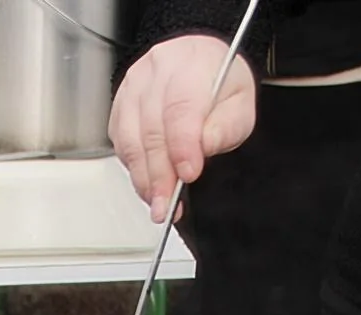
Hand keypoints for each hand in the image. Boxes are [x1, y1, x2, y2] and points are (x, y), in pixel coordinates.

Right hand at [109, 34, 257, 222]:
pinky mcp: (120, 105)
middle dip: (159, 174)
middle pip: (152, 129)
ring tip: (158, 203)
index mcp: (192, 63)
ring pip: (130, 139)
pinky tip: (148, 184)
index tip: (188, 175)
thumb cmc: (220, 84)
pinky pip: (120, 143)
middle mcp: (157, 71)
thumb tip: (202, 148)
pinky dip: (133, 169)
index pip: (180, 108)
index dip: (182, 146)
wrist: (200, 65)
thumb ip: (227, 126)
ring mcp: (133, 87)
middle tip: (168, 204)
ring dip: (143, 178)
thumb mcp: (240, 103)